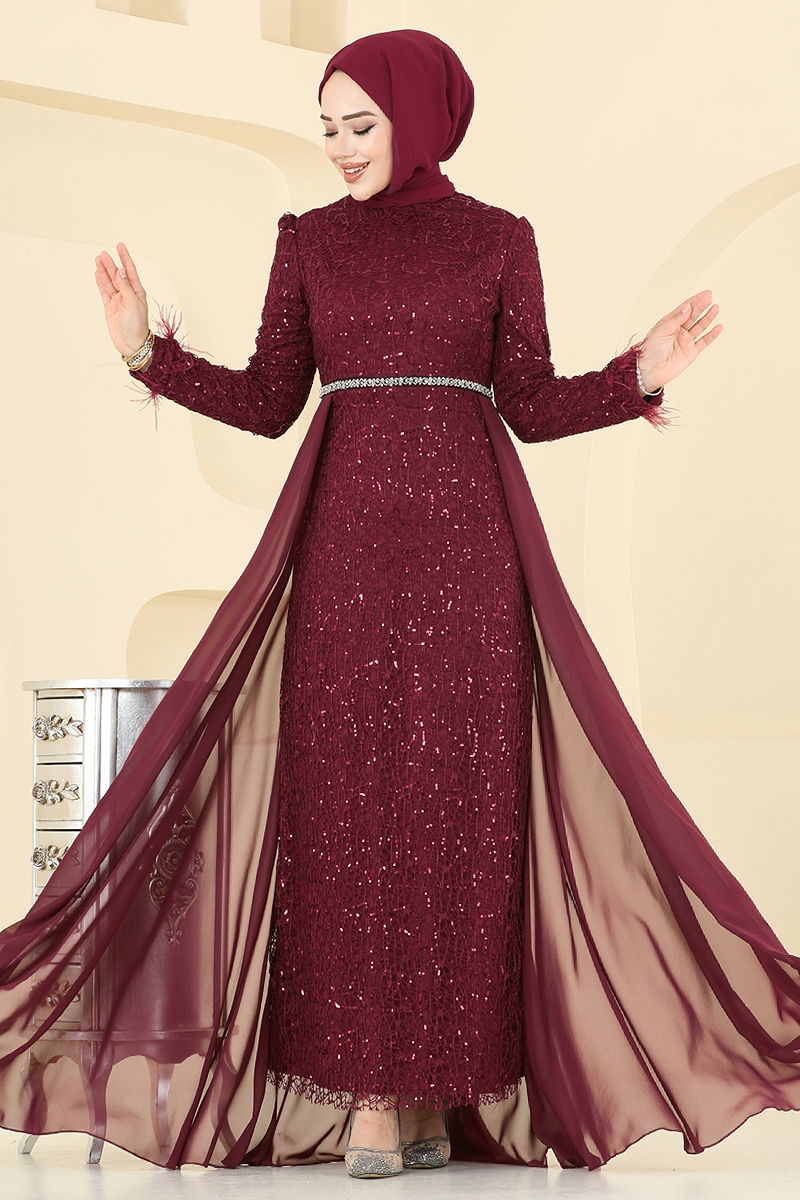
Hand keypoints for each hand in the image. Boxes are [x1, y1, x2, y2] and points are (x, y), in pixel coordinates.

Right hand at [94, 242, 149, 357]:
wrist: (132, 344)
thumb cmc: (136, 325)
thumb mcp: (132, 303)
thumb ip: (125, 286)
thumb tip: (121, 270)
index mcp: (137, 292)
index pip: (130, 270)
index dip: (125, 257)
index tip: (120, 245)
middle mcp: (127, 294)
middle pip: (117, 275)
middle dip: (111, 263)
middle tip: (103, 253)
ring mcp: (118, 300)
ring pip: (109, 282)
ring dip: (104, 271)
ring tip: (98, 259)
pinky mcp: (110, 307)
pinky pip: (104, 291)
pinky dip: (101, 282)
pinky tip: (98, 273)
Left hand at [636, 289, 722, 392]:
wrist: (650, 371)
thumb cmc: (650, 350)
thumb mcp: (662, 330)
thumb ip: (676, 318)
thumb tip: (688, 307)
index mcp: (669, 323)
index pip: (685, 308)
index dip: (695, 300)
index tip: (706, 294)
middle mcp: (678, 331)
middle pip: (693, 315)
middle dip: (702, 306)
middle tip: (710, 298)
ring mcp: (685, 341)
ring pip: (700, 326)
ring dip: (708, 317)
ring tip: (715, 308)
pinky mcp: (691, 352)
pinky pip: (704, 341)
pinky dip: (712, 335)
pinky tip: (718, 327)